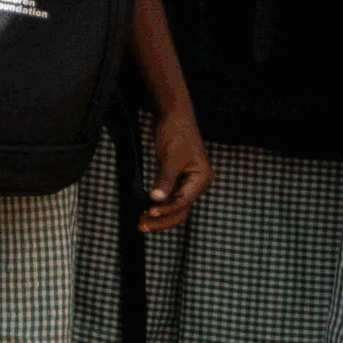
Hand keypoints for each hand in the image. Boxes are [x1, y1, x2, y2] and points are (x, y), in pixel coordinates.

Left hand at [138, 106, 210, 230]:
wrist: (174, 117)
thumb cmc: (177, 133)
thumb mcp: (170, 157)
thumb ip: (165, 179)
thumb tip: (156, 199)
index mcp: (201, 178)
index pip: (184, 201)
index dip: (167, 209)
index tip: (149, 212)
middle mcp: (197, 184)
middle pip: (181, 210)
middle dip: (162, 220)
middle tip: (141, 226)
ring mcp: (188, 184)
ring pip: (175, 208)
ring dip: (159, 217)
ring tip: (141, 223)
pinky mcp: (177, 181)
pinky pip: (170, 199)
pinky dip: (159, 207)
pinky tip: (146, 212)